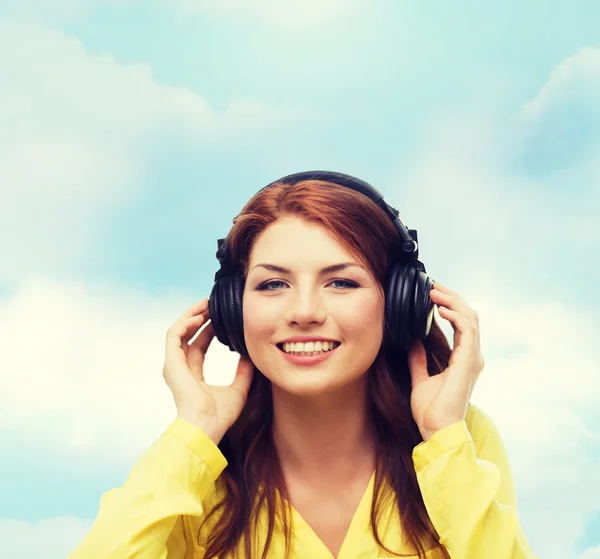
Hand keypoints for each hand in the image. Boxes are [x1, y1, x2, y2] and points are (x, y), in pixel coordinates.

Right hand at [162, 298, 254, 440]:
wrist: (205, 427)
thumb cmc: (219, 415)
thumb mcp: (238, 389)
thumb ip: (244, 372)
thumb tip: (250, 356)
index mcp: (193, 376)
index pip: (199, 347)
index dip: (208, 331)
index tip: (219, 318)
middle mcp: (181, 369)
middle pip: (188, 337)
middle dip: (200, 319)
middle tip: (213, 305)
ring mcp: (174, 365)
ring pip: (179, 332)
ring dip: (191, 316)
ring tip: (205, 304)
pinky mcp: (171, 362)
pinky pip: (174, 335)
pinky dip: (185, 322)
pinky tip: (198, 315)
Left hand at [407, 282, 484, 441]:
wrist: (436, 430)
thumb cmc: (430, 411)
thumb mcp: (420, 379)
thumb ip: (418, 360)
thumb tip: (413, 342)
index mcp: (463, 359)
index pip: (461, 324)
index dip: (449, 305)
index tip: (432, 294)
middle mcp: (471, 357)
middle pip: (467, 316)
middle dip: (451, 297)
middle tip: (433, 285)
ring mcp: (472, 358)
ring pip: (470, 318)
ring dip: (452, 301)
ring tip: (434, 291)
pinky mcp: (468, 361)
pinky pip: (467, 329)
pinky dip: (455, 315)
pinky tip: (440, 308)